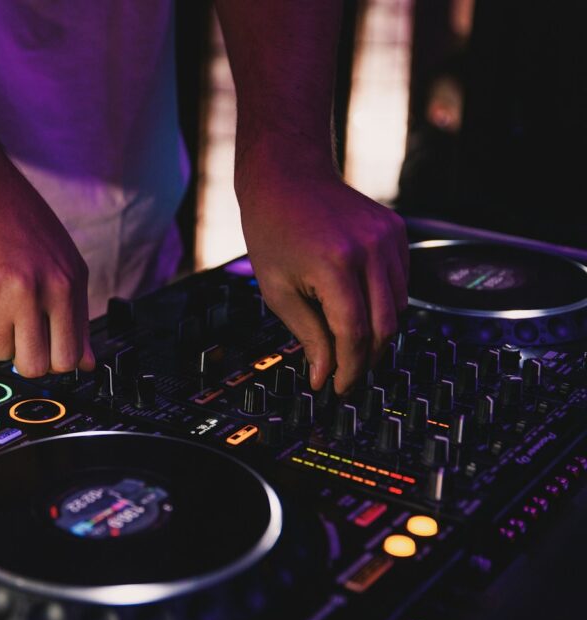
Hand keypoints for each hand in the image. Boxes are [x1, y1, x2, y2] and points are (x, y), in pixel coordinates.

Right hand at [0, 164, 94, 376]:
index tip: (50, 351)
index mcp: (64, 284)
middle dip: (28, 358)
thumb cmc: (25, 224)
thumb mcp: (66, 264)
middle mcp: (31, 290)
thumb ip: (77, 316)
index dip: (57, 361)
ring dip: (1, 336)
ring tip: (2, 303)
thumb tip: (86, 363)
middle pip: (33, 366)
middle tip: (24, 336)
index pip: (67, 357)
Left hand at [239, 161, 408, 394]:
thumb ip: (308, 335)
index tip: (338, 387)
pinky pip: (401, 284)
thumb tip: (326, 376)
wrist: (288, 177)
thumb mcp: (278, 291)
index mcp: (335, 264)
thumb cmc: (273, 232)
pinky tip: (356, 304)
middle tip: (344, 373)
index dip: (348, 368)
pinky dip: (384, 304)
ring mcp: (389, 238)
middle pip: (385, 326)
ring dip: (376, 332)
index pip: (355, 333)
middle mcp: (370, 250)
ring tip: (345, 340)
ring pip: (399, 308)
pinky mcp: (397, 232)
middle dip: (365, 358)